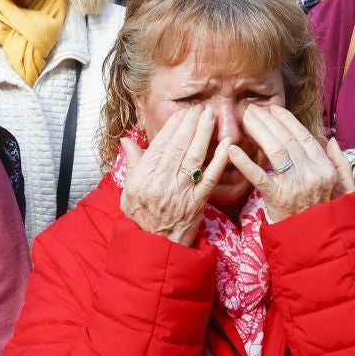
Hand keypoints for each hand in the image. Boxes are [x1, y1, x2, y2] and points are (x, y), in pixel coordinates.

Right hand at [119, 105, 230, 243]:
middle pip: (179, 147)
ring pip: (194, 157)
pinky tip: (227, 145)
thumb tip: (128, 140)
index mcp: (143, 178)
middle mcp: (161, 183)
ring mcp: (181, 193)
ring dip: (204, 134)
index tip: (183, 112)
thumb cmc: (141, 218)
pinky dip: (219, 161)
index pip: (160, 145)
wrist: (154, 247)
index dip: (173, 126)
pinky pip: (210, 178)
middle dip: (191, 124)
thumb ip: (132, 163)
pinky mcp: (197, 203)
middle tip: (201, 108)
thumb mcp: (128, 191)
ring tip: (211, 116)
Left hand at [225, 104, 352, 222]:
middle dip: (268, 120)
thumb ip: (340, 163)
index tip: (273, 109)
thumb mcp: (343, 190)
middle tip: (252, 109)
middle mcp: (312, 174)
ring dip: (259, 130)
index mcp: (326, 169)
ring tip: (245, 118)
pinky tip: (231, 149)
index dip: (287, 120)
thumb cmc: (328, 216)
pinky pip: (259, 176)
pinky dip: (244, 162)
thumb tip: (330, 140)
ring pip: (275, 150)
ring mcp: (295, 186)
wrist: (318, 245)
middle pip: (287, 139)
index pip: (303, 137)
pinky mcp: (277, 199)